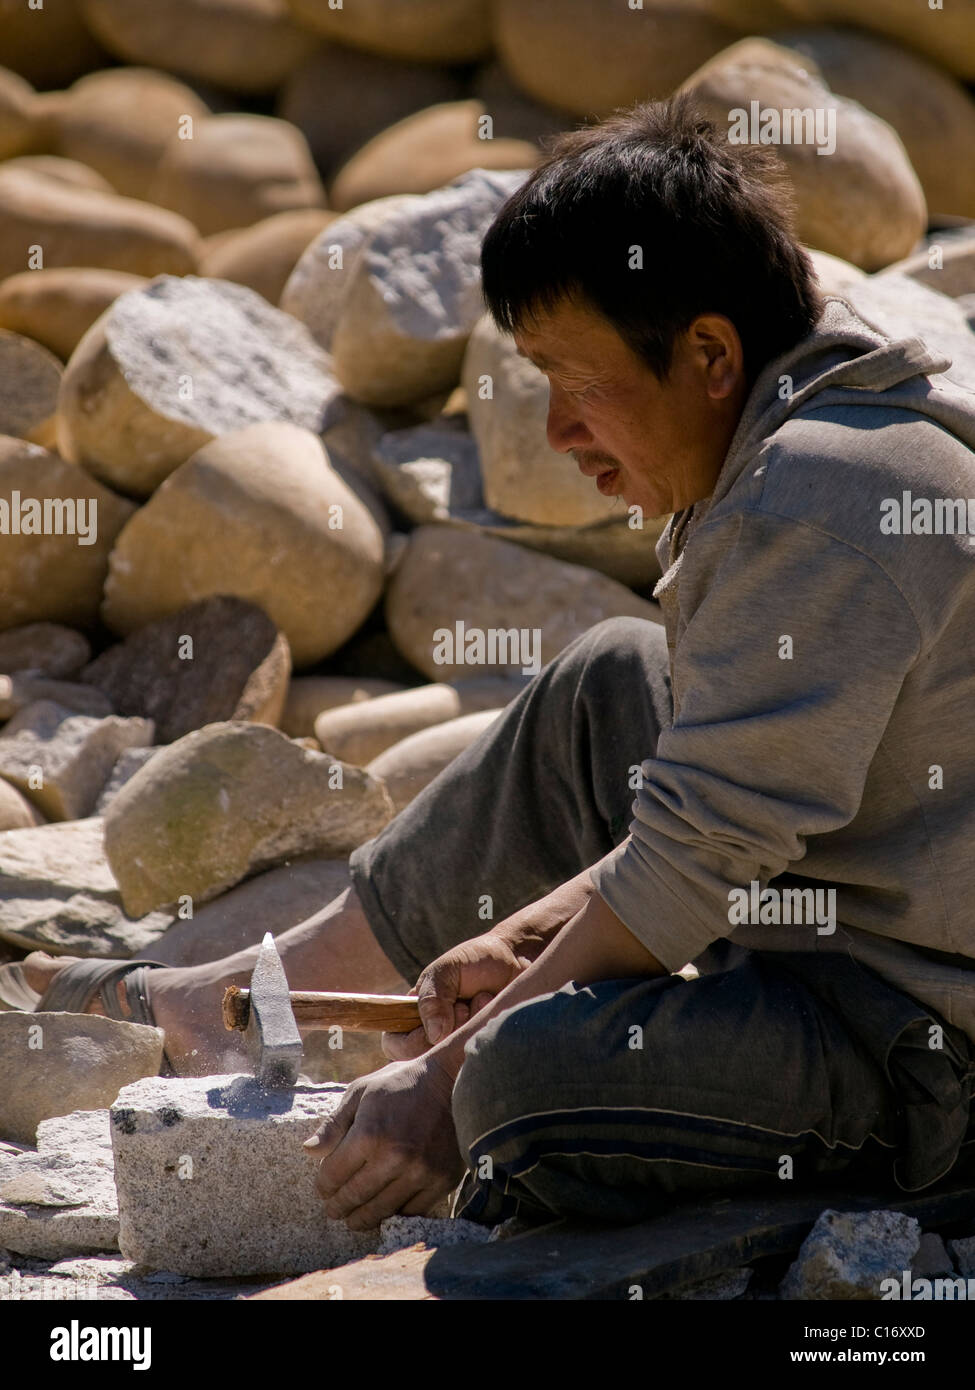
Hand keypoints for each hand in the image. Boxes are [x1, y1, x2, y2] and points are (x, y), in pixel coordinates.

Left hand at [303, 1054, 464, 1230]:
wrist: (452, 1081)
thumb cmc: (401, 1084)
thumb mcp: (361, 1092)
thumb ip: (333, 1124)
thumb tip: (308, 1152)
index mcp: (369, 1134)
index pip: (333, 1175)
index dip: (323, 1186)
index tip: (322, 1189)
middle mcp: (394, 1158)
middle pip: (355, 1197)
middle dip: (338, 1207)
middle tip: (333, 1211)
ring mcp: (420, 1172)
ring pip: (381, 1210)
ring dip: (362, 1218)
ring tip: (354, 1219)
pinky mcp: (441, 1180)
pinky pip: (411, 1210)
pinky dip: (395, 1213)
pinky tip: (385, 1208)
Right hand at [381, 929, 534, 1061]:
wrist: (515, 957)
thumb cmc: (474, 961)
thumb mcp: (445, 971)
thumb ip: (431, 1000)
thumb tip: (434, 1036)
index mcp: (413, 1016)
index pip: (395, 1047)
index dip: (413, 1042)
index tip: (438, 1021)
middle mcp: (433, 1035)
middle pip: (427, 1057)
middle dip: (449, 1027)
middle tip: (462, 1003)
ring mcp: (458, 1045)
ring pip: (453, 1057)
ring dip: (469, 1023)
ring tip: (481, 997)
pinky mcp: (481, 1048)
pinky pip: (479, 1053)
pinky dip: (485, 1027)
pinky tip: (491, 1007)